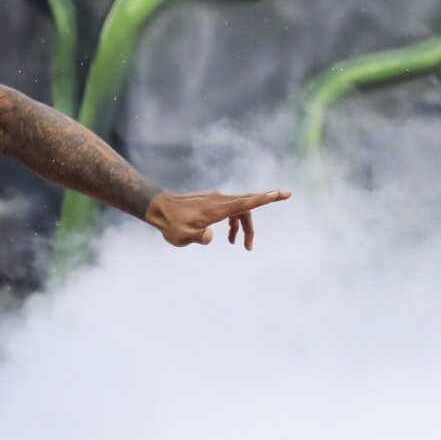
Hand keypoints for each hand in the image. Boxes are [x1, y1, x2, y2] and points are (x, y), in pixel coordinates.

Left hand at [143, 188, 291, 249]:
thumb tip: (211, 236)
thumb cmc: (170, 224)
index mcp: (216, 209)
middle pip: (248, 205)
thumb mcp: (181, 236)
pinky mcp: (212, 201)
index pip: (245, 203)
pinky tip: (228, 237)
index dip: (265, 199)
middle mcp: (219, 200)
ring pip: (240, 209)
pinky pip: (231, 209)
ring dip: (244, 226)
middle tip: (268, 223)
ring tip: (241, 246)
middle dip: (258, 215)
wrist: (158, 208)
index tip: (282, 193)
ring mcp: (216, 199)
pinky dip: (235, 222)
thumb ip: (197, 237)